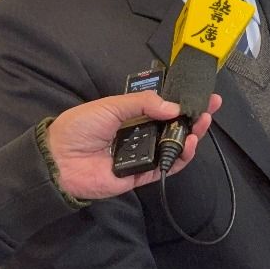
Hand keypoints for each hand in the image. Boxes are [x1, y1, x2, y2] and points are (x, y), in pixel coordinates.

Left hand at [46, 91, 221, 199]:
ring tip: (200, 125)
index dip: (182, 101)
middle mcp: (139, 133)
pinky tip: (188, 146)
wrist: (59, 160)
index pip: (163, 106)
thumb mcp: (111, 106)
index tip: (202, 94)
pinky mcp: (139, 174)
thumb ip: (143, 104)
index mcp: (131, 114)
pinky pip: (164, 167)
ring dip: (190, 136)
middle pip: (173, 126)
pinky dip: (179, 158)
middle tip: (210, 109)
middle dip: (193, 117)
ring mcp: (141, 154)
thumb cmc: (80, 127)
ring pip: (172, 146)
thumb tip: (173, 107)